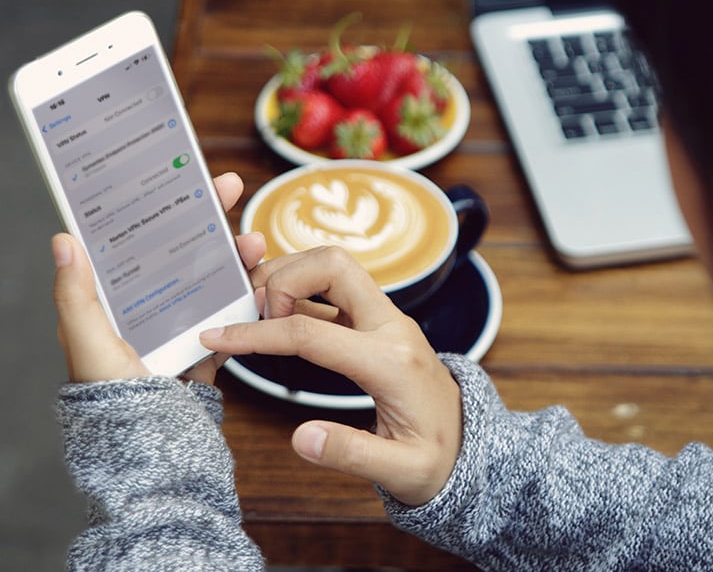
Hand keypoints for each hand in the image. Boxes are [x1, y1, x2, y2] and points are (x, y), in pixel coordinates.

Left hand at [52, 172, 265, 383]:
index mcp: (120, 300)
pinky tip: (261, 286)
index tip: (182, 179)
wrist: (155, 447)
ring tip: (254, 245)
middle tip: (229, 191)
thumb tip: (63, 241)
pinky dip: (250, 301)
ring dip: (237, 258)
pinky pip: (234, 316)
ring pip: (216, 279)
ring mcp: (184, 326)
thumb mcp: (87, 343)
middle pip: (185, 252)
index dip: (163, 207)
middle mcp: (152, 307)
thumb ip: (76, 296)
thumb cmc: (113, 397)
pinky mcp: (209, 346)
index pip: (142, 240)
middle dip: (209, 219)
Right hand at [199, 246, 462, 505]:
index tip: (218, 338)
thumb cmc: (438, 459)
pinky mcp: (379, 321)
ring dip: (291, 276)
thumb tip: (302, 439)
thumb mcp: (401, 472)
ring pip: (334, 266)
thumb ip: (352, 454)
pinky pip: (336, 289)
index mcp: (391, 361)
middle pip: (332, 265)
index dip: (258, 334)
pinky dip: (301, 291)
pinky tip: (277, 317)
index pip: (311, 333)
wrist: (469, 443)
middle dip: (282, 278)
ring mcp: (387, 318)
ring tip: (258, 315)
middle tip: (252, 317)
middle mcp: (391, 326)